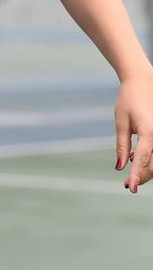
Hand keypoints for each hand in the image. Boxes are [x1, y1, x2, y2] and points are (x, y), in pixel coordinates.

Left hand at [115, 70, 152, 192]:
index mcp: (149, 131)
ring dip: (146, 169)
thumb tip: (120, 167)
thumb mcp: (121, 121)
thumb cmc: (129, 99)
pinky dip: (149, 159)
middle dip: (141, 176)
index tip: (129, 188)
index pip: (143, 159)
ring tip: (131, 172)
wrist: (142, 81)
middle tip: (126, 184)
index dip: (136, 175)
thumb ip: (122, 145)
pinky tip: (137, 159)